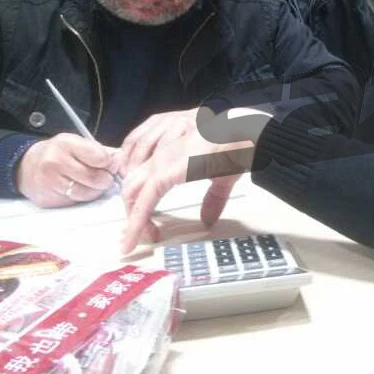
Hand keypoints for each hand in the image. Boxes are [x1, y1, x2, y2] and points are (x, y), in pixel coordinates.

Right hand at [16, 133, 117, 206]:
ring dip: (95, 191)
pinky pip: (74, 202)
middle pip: (94, 178)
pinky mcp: (47, 200)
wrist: (25, 166)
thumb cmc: (60, 153)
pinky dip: (81, 198)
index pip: (99, 157)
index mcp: (66, 143)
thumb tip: (122, 161)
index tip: (110, 164)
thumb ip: (102, 152)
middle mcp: (55, 161)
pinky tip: (77, 190)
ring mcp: (49, 182)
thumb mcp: (78, 144)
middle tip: (104, 178)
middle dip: (105, 180)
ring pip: (86, 193)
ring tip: (92, 184)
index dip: (109, 163)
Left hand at [119, 107, 271, 253]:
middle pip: (130, 183)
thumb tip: (208, 218)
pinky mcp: (162, 174)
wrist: (243, 134)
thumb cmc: (236, 145)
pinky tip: (133, 239)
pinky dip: (135, 224)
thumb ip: (212, 198)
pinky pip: (142, 203)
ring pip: (131, 193)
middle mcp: (159, 152)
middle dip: (132, 209)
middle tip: (144, 231)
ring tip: (141, 239)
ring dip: (133, 219)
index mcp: (169, 147)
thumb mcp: (220, 176)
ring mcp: (158, 162)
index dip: (139, 195)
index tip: (146, 217)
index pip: (140, 171)